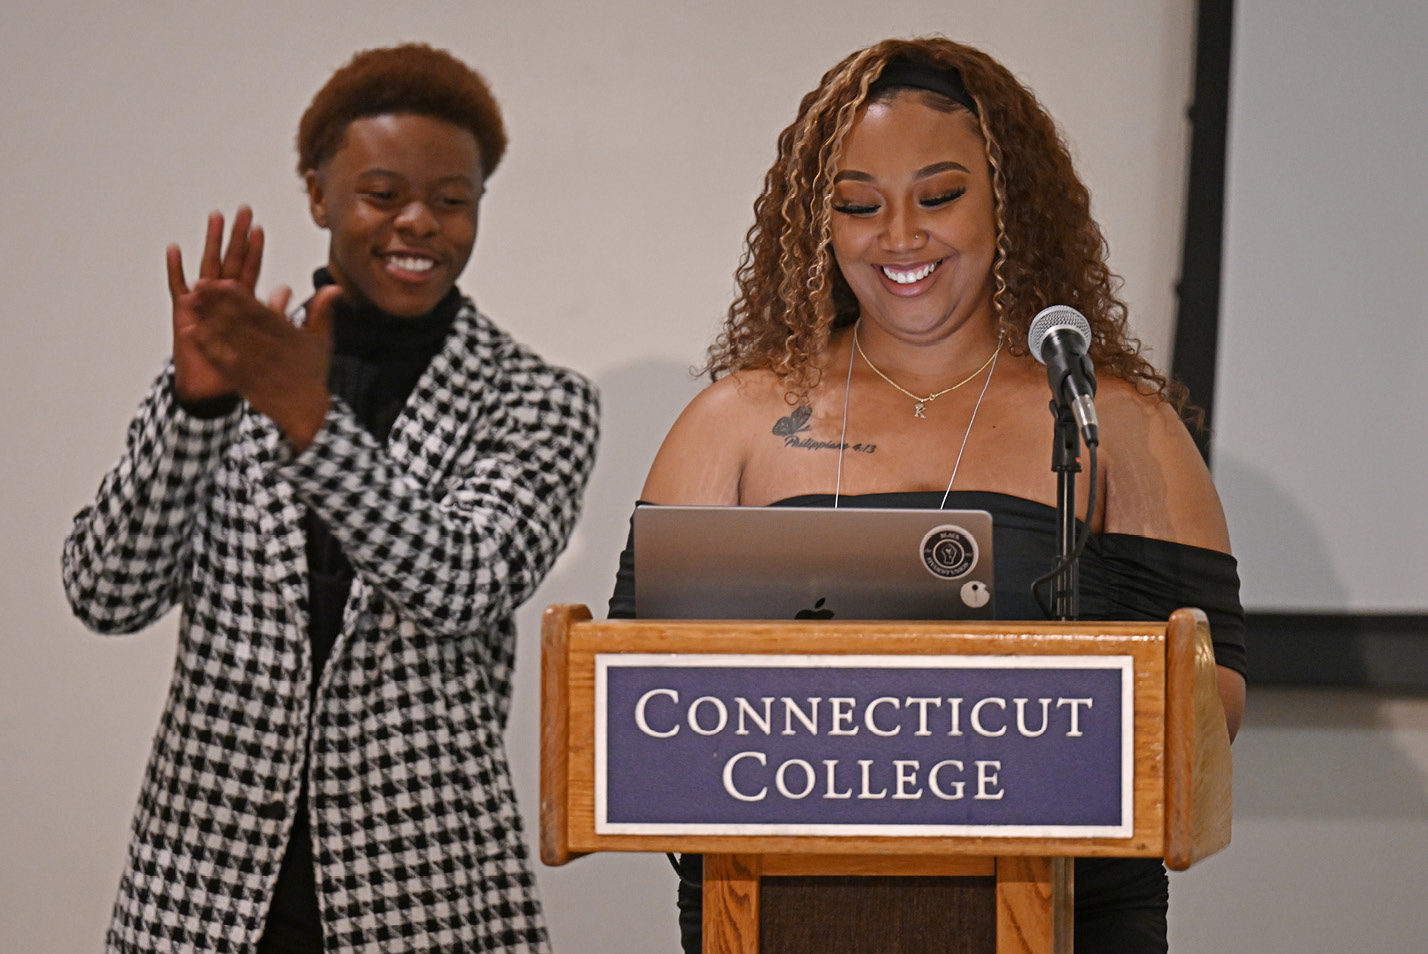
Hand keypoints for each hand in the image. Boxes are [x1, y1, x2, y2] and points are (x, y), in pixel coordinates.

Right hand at [167, 208, 263, 401]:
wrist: (212, 389)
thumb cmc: (238, 364)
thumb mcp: (263, 338)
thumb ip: (276, 313)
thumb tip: (290, 289)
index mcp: (241, 304)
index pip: (250, 270)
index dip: (255, 250)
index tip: (260, 228)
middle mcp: (220, 299)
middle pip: (230, 260)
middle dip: (236, 236)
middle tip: (242, 210)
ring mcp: (201, 303)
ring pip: (207, 267)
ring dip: (212, 242)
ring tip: (215, 218)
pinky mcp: (184, 313)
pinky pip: (178, 288)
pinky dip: (177, 269)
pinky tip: (175, 249)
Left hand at [185, 282, 342, 451]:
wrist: (306, 412)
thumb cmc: (312, 374)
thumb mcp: (322, 340)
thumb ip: (322, 311)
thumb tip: (334, 286)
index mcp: (286, 336)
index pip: (259, 311)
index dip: (239, 296)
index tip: (223, 280)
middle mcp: (267, 348)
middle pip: (237, 320)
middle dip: (216, 301)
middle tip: (198, 284)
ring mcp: (252, 365)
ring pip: (225, 337)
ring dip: (205, 317)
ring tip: (189, 300)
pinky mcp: (241, 379)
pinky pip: (218, 359)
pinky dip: (203, 344)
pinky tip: (189, 331)